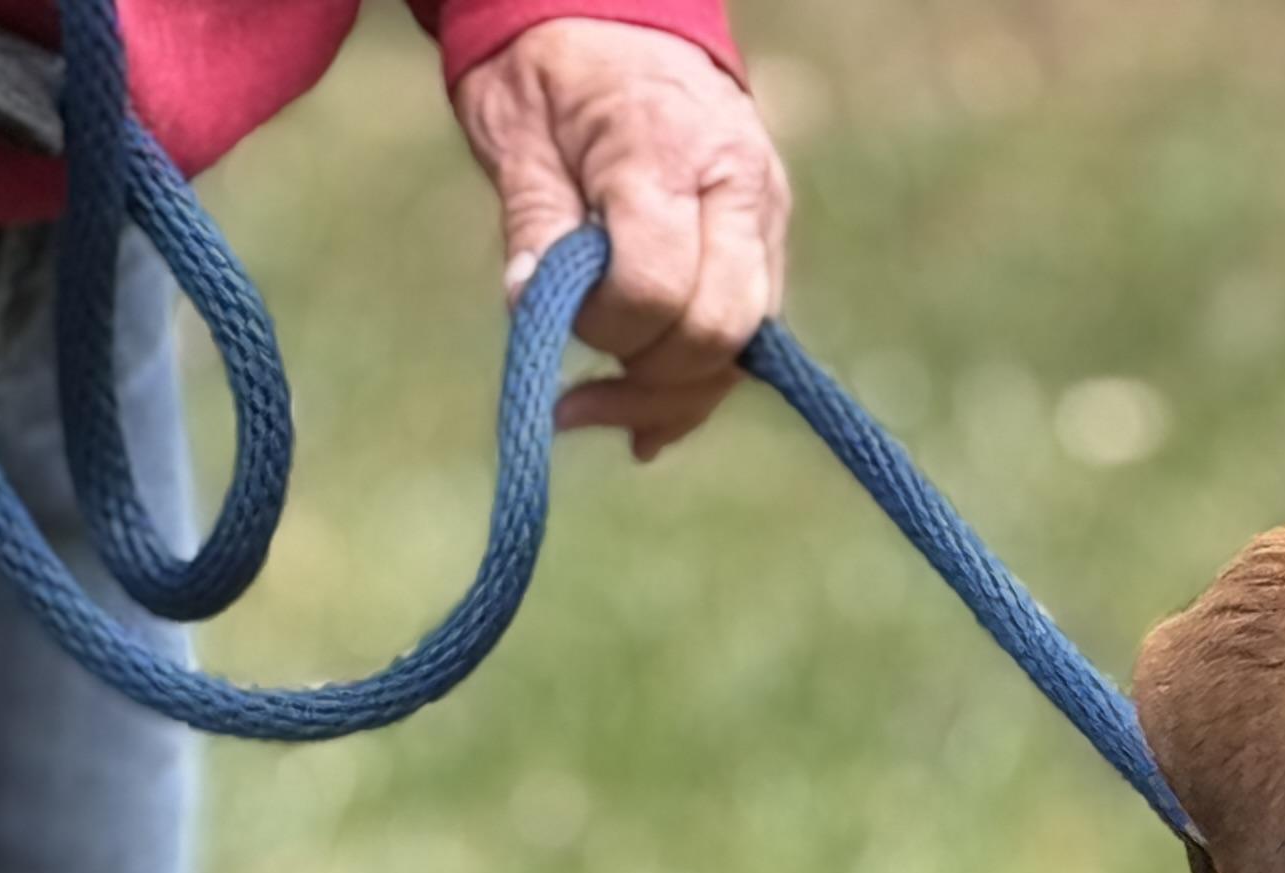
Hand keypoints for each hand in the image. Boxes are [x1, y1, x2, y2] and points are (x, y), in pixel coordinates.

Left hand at [448, 20, 792, 456]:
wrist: (617, 16)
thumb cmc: (554, 71)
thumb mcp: (518, 132)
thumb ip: (535, 221)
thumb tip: (530, 308)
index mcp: (670, 151)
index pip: (659, 286)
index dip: (605, 326)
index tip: (554, 317)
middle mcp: (739, 186)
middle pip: (719, 329)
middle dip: (648, 376)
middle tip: (577, 393)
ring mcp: (763, 215)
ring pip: (742, 346)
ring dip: (673, 396)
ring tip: (597, 411)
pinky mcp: (766, 240)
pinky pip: (745, 335)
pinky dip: (697, 383)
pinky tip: (646, 419)